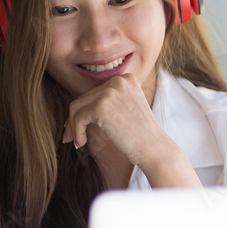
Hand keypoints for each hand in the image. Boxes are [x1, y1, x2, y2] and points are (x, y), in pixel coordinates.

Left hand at [61, 73, 201, 187]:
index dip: (85, 110)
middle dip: (75, 118)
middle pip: (84, 98)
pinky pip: (78, 118)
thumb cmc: (141, 135)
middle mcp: (118, 81)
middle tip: (72, 136)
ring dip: (73, 126)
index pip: (95, 91)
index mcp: (127, 79)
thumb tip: (75, 106)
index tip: (80, 126)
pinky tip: (81, 143)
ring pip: (76, 107)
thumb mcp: (127, 108)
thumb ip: (109, 101)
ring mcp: (110, 92)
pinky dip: (76, 132)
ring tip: (77, 140)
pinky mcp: (101, 106)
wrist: (154, 149)